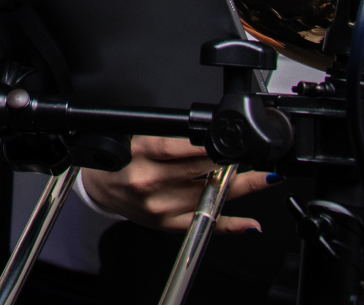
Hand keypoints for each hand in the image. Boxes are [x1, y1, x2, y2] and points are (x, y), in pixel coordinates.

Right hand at [80, 135, 273, 232]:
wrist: (99, 186)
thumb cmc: (119, 160)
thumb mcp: (137, 137)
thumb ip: (170, 139)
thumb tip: (209, 138)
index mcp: (141, 153)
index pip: (181, 148)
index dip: (211, 145)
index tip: (232, 141)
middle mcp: (150, 181)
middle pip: (200, 170)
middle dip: (231, 162)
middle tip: (255, 155)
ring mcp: (160, 206)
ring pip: (208, 195)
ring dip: (240, 187)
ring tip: (264, 178)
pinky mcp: (166, 224)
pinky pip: (202, 224)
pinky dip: (230, 225)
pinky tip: (250, 223)